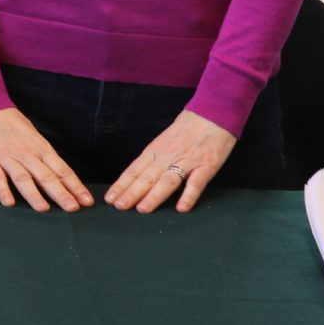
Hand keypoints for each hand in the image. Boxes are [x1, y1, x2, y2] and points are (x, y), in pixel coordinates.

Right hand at [0, 107, 90, 211]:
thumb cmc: (13, 125)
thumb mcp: (35, 137)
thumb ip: (46, 157)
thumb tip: (63, 177)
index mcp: (41, 148)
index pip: (62, 170)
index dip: (75, 186)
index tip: (87, 201)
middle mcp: (26, 154)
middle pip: (46, 176)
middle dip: (61, 193)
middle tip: (72, 208)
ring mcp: (7, 157)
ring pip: (23, 178)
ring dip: (34, 194)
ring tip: (44, 209)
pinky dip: (2, 190)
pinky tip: (9, 202)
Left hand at [106, 110, 237, 212]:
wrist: (212, 115)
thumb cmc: (187, 129)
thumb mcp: (163, 141)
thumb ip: (152, 159)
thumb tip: (136, 177)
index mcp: (155, 151)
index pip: (135, 170)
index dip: (122, 185)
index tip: (110, 198)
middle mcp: (167, 157)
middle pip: (147, 177)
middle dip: (131, 193)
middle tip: (119, 206)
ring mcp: (187, 162)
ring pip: (167, 181)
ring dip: (154, 196)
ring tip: (142, 209)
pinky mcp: (206, 166)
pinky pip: (196, 183)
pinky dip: (189, 196)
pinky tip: (181, 208)